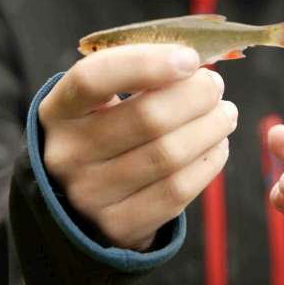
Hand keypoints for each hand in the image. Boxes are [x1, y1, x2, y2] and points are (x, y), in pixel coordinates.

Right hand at [38, 44, 236, 250]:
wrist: (81, 200)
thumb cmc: (103, 130)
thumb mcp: (100, 100)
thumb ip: (138, 76)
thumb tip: (194, 65)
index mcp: (58, 110)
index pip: (93, 78)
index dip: (145, 64)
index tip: (189, 58)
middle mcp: (66, 154)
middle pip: (147, 118)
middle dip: (196, 95)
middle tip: (214, 86)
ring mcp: (90, 195)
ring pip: (169, 154)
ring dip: (211, 127)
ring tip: (224, 113)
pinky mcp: (118, 226)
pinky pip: (177, 191)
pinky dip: (208, 162)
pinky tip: (217, 145)